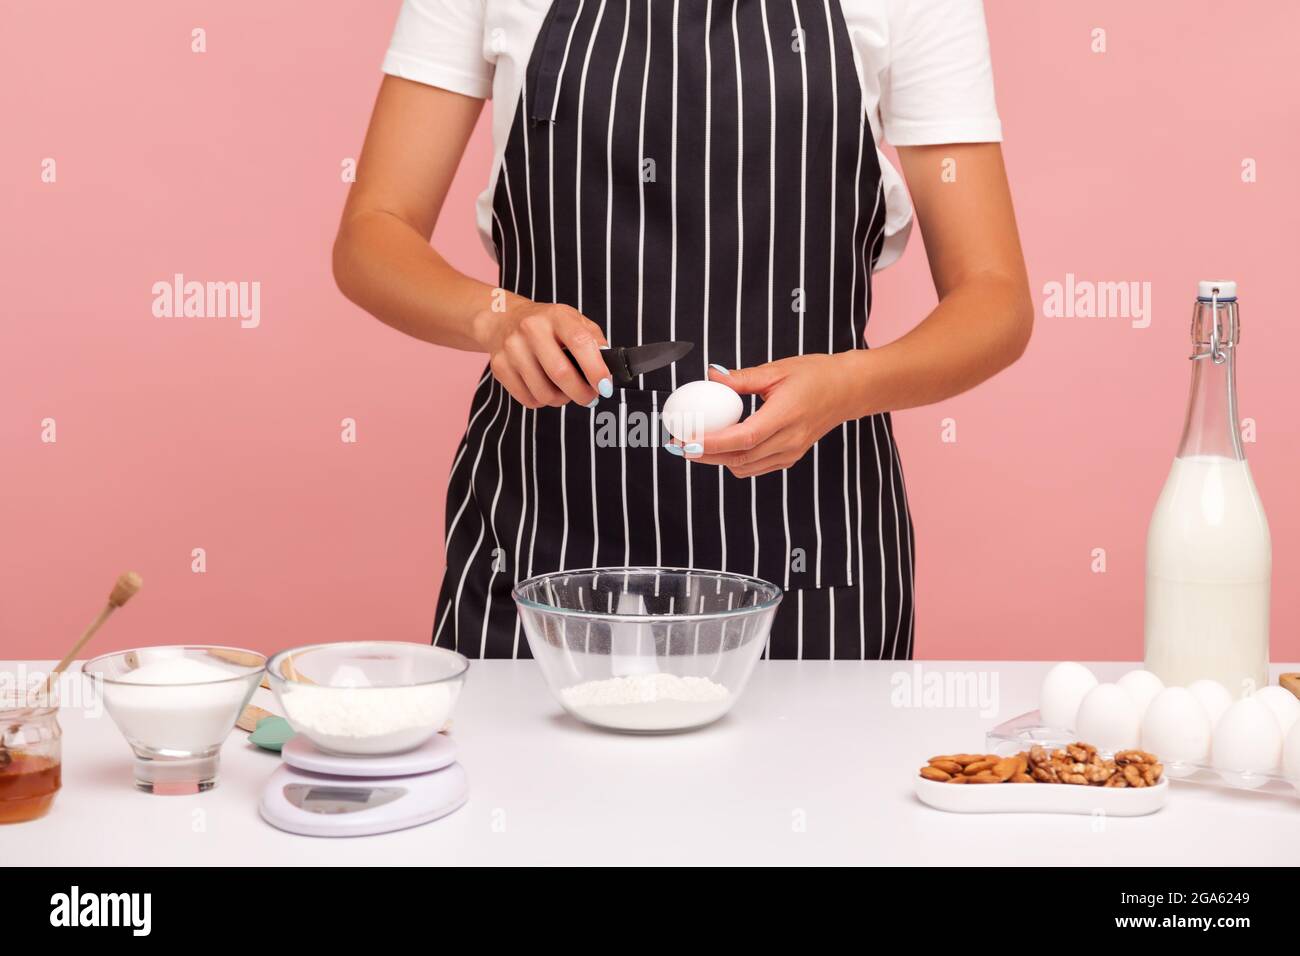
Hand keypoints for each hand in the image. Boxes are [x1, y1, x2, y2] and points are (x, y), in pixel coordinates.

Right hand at [474, 300, 610, 408]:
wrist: (504, 319)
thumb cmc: (547, 325)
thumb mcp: (574, 321)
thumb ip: (594, 341)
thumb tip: (608, 366)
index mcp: (556, 316)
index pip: (579, 342)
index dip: (595, 368)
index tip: (605, 386)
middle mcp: (531, 328)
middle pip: (560, 373)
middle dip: (581, 393)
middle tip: (590, 397)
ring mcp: (512, 348)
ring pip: (544, 392)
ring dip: (561, 400)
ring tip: (565, 391)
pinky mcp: (500, 366)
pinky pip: (528, 399)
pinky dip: (542, 401)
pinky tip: (546, 388)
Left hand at [675, 354, 859, 477]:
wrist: (848, 390)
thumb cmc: (816, 376)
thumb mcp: (777, 369)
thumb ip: (741, 378)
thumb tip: (710, 376)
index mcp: (786, 416)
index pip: (743, 438)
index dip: (711, 442)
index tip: (686, 439)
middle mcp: (789, 440)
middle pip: (739, 458)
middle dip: (704, 454)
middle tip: (678, 443)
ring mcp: (791, 453)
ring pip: (744, 467)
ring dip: (717, 459)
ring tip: (695, 444)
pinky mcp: (790, 457)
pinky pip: (755, 467)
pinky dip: (734, 459)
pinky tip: (721, 445)